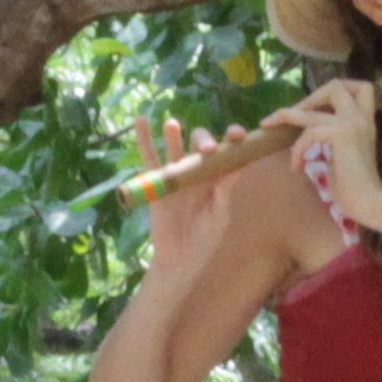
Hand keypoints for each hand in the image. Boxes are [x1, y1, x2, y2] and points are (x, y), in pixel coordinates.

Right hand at [129, 113, 236, 277]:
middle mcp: (198, 171)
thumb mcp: (219, 215)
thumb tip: (240, 164)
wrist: (180, 259)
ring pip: (174, 148)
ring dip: (173, 134)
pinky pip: (149, 160)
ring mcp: (177, 176)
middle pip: (200, 144)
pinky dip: (144, 141)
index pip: (227, 151)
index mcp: (218, 177)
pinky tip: (141, 121)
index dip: (232, 139)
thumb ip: (225, 190)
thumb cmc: (205, 239)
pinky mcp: (157, 184)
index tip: (237, 135)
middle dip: (203, 141)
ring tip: (172, 124)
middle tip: (206, 149)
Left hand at [283, 76, 381, 236]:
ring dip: (285, 115)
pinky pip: (308, 132)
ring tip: (269, 125)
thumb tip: (311, 132)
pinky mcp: (341, 134)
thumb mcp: (343, 155)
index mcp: (364, 121)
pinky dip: (296, 149)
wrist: (368, 202)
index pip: (361, 87)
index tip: (318, 107)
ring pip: (310, 109)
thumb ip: (334, 138)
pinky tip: (295, 167)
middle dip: (308, 97)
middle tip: (291, 114)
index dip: (337, 90)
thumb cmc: (355, 188)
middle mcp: (360, 117)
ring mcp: (351, 123)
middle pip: (335, 85)